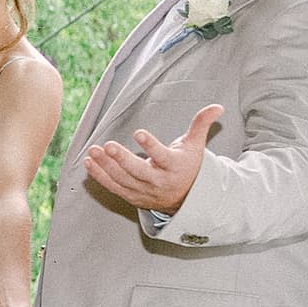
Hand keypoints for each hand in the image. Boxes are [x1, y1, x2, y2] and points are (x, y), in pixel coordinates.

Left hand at [84, 106, 219, 216]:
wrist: (185, 199)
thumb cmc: (188, 166)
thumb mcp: (196, 146)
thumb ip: (202, 125)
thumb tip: (218, 107)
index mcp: (174, 166)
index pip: (162, 156)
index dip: (150, 145)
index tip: (138, 133)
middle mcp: (158, 181)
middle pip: (138, 171)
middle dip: (121, 159)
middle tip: (107, 146)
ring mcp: (144, 191)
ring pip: (122, 180)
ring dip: (105, 166)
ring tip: (93, 151)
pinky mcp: (132, 196)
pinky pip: (114, 187)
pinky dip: (100, 176)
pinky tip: (89, 162)